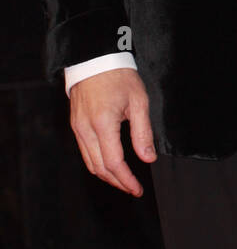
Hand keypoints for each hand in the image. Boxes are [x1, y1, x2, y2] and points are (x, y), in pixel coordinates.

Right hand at [69, 69, 155, 196]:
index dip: (126, 179)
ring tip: (124, 181)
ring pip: (90, 163)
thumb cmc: (119, 76)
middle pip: (99, 168)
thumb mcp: (138, 101)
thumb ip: (143, 132)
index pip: (113, 162)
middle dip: (117, 182)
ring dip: (107, 175)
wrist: (95, 59)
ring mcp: (78, 128)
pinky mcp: (76, 125)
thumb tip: (148, 158)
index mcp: (103, 124)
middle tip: (133, 188)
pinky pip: (85, 152)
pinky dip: (97, 164)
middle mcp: (86, 129)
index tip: (137, 188)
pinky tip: (110, 165)